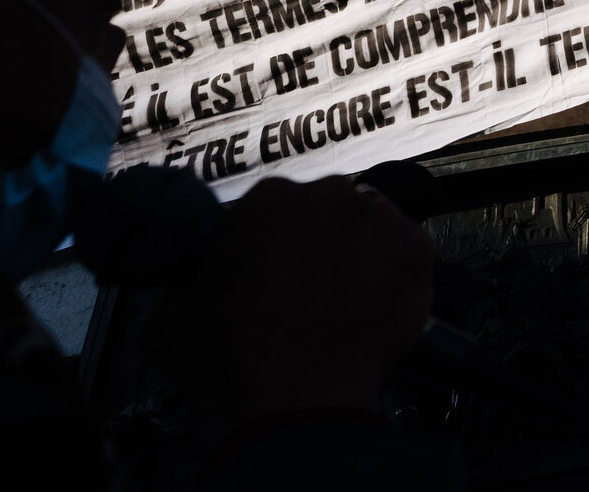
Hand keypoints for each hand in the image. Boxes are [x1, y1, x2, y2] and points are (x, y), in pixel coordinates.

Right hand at [171, 177, 432, 420]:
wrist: (298, 396)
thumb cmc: (228, 357)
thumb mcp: (171, 320)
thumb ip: (183, 288)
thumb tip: (187, 291)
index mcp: (269, 198)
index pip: (273, 209)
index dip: (270, 243)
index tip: (269, 274)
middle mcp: (329, 194)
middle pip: (327, 210)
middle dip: (318, 240)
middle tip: (309, 287)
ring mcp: (380, 218)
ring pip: (370, 225)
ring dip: (360, 250)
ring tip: (347, 297)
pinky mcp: (417, 248)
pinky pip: (407, 253)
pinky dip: (396, 273)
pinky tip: (377, 305)